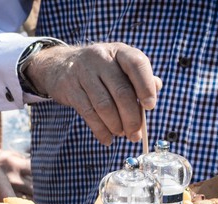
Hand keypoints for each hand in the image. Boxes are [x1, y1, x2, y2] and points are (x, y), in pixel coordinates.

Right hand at [25, 43, 162, 145]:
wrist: (60, 65)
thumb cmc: (99, 69)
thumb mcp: (119, 65)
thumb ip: (139, 77)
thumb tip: (156, 87)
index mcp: (119, 51)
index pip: (136, 64)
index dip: (146, 86)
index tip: (150, 106)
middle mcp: (101, 58)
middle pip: (121, 91)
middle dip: (131, 117)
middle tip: (135, 133)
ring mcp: (83, 73)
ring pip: (104, 105)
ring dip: (116, 125)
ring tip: (121, 134)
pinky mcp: (70, 89)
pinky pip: (88, 113)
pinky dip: (100, 130)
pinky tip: (107, 138)